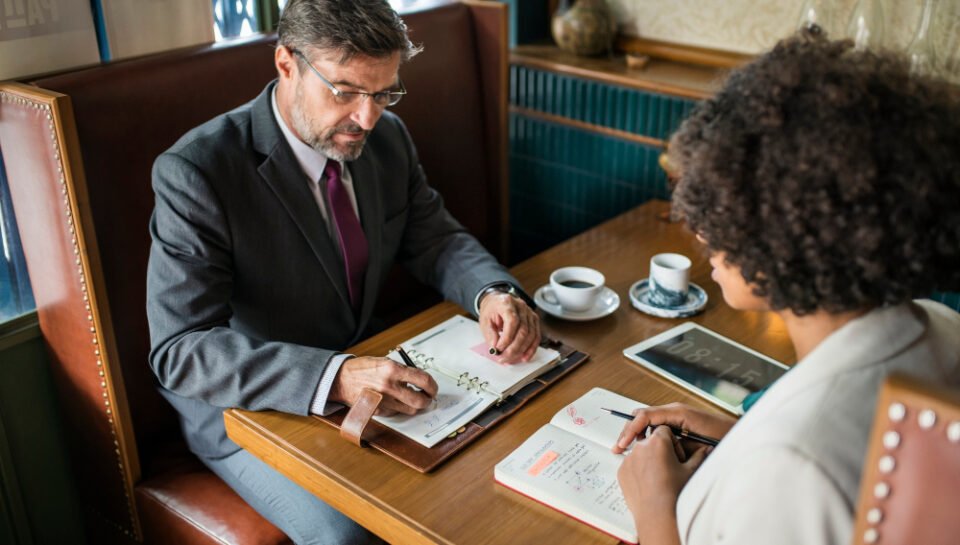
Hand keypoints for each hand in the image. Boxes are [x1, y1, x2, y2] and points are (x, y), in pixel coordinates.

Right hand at [329, 356, 437, 415]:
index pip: (423, 380)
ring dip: (414, 405)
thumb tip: (420, 380)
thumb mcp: (385, 362)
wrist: (341, 379)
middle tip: (428, 397)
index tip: (433, 388)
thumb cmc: (363, 368)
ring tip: (411, 398)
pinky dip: (399, 408)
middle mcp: (389, 386)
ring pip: (410, 410)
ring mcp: (383, 400)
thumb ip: (403, 371)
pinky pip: (396, 413)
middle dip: (427, 400)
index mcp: (392, 369)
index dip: (432, 386)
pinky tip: (394, 400)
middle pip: (420, 401)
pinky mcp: (378, 411)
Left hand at [478, 291, 540, 362]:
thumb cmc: (491, 310)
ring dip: (521, 350)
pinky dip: (531, 349)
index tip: (499, 349)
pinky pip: (536, 336)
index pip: (512, 321)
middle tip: (504, 358)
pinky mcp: (534, 319)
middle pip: (523, 330)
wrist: (496, 302)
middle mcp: (521, 306)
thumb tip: (496, 348)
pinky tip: (525, 356)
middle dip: (514, 348)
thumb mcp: (484, 321)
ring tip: (511, 358)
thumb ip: (490, 334)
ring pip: (531, 335)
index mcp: (507, 303)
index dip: (507, 338)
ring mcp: (529, 313)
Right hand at [612, 402, 735, 453]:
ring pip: (647, 421)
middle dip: (629, 431)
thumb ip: (675, 443)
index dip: (630, 430)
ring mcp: (677, 415)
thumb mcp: (698, 444)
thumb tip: (654, 446)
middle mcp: (675, 410)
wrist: (743, 437)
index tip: (622, 444)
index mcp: (678, 412)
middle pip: (642, 416)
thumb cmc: (726, 439)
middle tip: (618, 448)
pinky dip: (647, 436)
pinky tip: (644, 449)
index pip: (645, 416)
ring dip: (637, 435)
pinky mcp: (679, 423)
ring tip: (627, 450)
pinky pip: (657, 427)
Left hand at [617, 425, 708, 544]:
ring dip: (648, 460)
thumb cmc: (675, 493)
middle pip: (651, 441)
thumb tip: (707, 448)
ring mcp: (628, 460)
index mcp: (658, 442)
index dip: (673, 442)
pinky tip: (649, 484)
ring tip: (659, 478)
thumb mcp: (691, 471)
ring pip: (640, 453)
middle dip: (660, 450)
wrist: (658, 515)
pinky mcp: (621, 472)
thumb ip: (699, 455)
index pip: (664, 430)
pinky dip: (638, 471)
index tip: (676, 456)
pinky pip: (631, 465)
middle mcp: (640, 447)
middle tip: (669, 467)